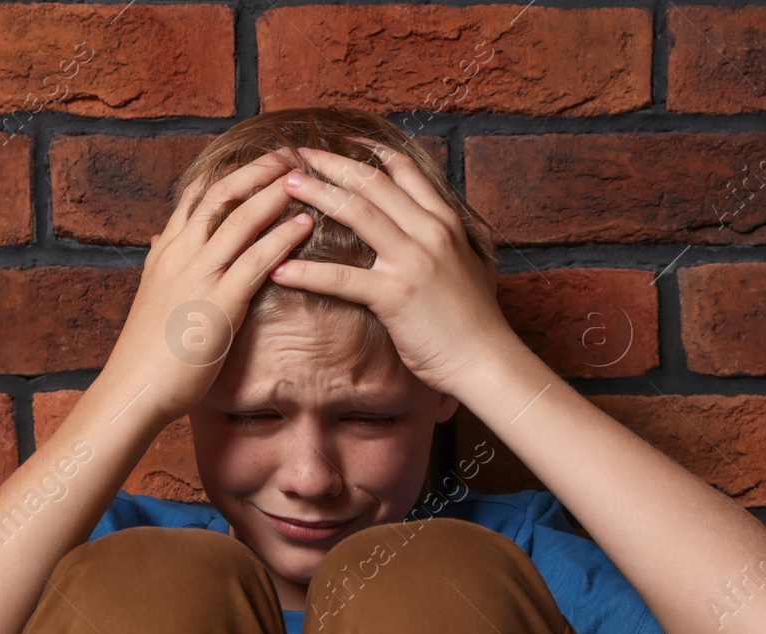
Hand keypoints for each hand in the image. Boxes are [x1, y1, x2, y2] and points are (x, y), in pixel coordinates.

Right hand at [100, 148, 312, 424]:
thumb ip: (162, 264)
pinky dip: (281, 237)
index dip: (229, 173)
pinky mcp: (219, 302)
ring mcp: (198, 275)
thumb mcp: (151, 296)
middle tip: (288, 153)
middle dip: (256, 169)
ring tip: (305, 176)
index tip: (257, 159)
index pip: (196, 195)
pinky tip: (305, 223)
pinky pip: (256, 259)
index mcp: (165, 251)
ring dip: (274, 192)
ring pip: (239, 218)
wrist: (134, 388)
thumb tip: (158, 239)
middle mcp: (180, 253)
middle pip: (220, 194)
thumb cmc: (148, 352)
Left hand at [267, 140, 514, 396]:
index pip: (403, 170)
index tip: (338, 141)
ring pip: (355, 213)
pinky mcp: (395, 296)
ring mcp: (412, 261)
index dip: (367, 151)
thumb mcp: (472, 265)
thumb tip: (437, 227)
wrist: (487, 361)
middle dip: (330, 163)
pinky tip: (278, 271)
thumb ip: (451, 240)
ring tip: (283, 187)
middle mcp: (430, 232)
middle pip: (371, 182)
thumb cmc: (475, 322)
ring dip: (315, 195)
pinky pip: (340, 278)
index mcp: (445, 222)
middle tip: (297, 155)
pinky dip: (305, 273)